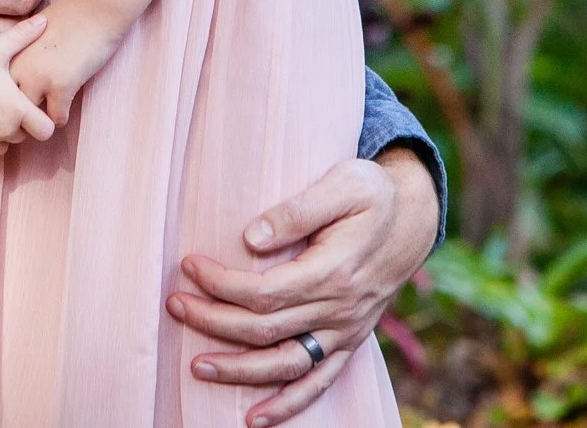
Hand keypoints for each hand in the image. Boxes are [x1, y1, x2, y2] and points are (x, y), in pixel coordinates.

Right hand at [0, 15, 56, 156]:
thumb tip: (44, 20)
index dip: (42, 120)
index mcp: (17, 110)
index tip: (31, 107)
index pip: (46, 130)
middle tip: (5, 102)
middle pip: (23, 136)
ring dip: (0, 133)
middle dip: (18, 123)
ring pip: (3, 145)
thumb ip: (22, 36)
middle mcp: (4, 131)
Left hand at [6, 0, 122, 127]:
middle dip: (16, 115)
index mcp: (8, 52)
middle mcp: (17, 67)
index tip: (10, 102)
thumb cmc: (68, 16)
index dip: (2, 98)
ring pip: (29, 118)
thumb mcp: (32, 32)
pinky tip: (66, 107)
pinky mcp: (61, 86)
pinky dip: (61, 117)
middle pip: (6, 108)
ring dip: (38, 119)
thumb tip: (15, 77)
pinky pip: (56, 118)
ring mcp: (38, 78)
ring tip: (44, 116)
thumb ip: (20, 53)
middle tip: (27, 116)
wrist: (96, 7)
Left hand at [169, 149, 440, 426]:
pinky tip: (255, 418)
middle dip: (214, 321)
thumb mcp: (344, 184)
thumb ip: (298, 210)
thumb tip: (250, 237)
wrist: (411, 221)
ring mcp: (344, 332)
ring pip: (285, 364)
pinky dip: (287, 404)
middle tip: (175, 305)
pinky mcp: (347, 342)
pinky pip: (317, 382)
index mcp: (335, 271)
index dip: (222, 285)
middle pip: (266, 329)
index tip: (190, 266)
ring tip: (197, 366)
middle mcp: (340, 310)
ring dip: (239, 370)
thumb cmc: (371, 195)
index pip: (266, 292)